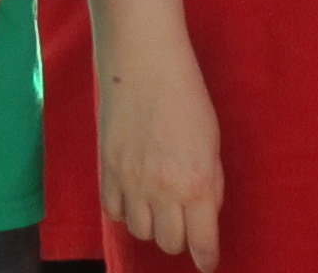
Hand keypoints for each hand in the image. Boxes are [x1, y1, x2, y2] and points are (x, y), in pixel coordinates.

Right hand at [96, 47, 224, 268]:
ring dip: (153, 224)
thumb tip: (206, 210)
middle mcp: (162, 191)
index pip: (201, 240)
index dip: (207, 257)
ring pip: (140, 231)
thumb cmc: (187, 96)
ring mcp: (130, 183)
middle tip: (186, 222)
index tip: (208, 263)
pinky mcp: (106, 171)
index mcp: (196, 183)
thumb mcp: (212, 141)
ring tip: (161, 204)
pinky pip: (113, 212)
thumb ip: (209, 180)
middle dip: (181, 238)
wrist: (144, 64)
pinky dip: (125, 210)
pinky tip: (135, 195)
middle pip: (168, 242)